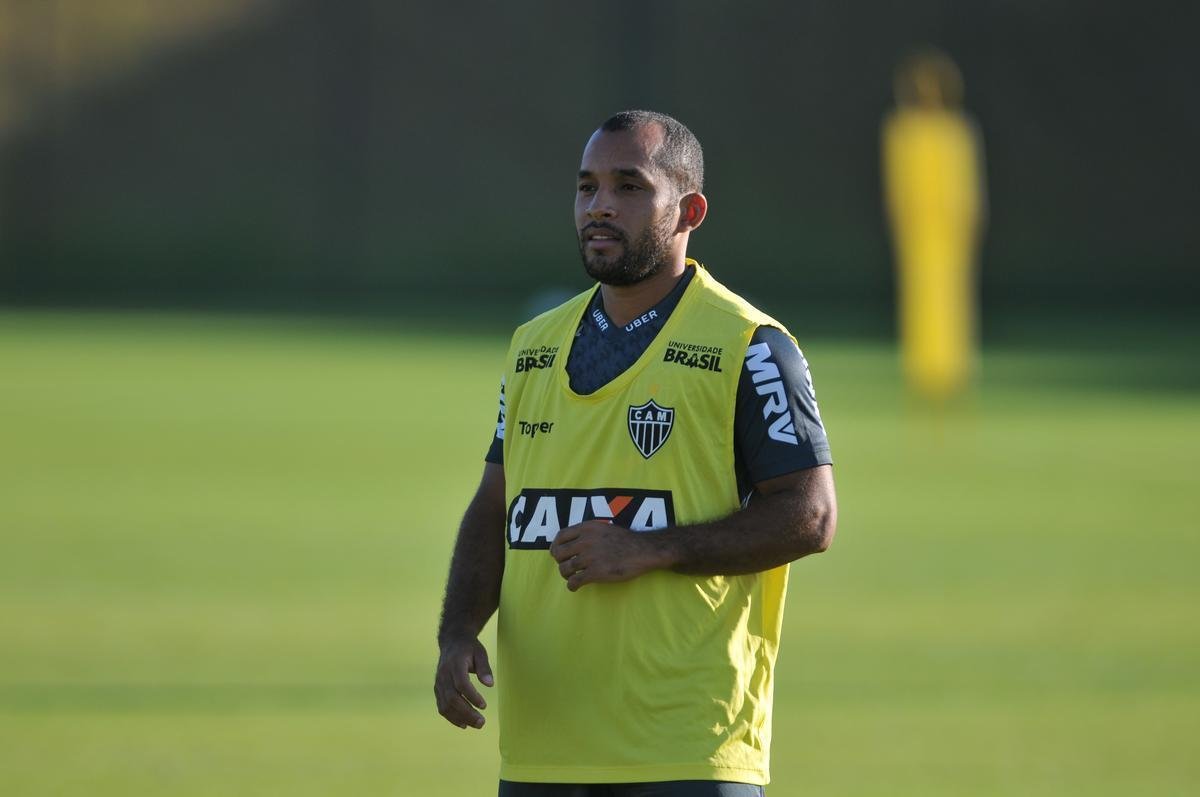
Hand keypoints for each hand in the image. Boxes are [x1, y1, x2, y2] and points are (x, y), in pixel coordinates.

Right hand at [434, 636, 493, 728]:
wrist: (452, 642)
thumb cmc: (469, 648)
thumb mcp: (480, 653)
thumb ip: (485, 668)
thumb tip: (490, 685)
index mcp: (455, 664)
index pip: (461, 683)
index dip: (472, 696)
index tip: (484, 705)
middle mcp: (444, 674)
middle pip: (453, 698)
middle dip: (467, 713)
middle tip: (482, 722)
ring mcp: (438, 683)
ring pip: (445, 705)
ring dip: (460, 718)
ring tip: (476, 725)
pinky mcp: (437, 689)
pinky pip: (442, 707)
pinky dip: (451, 717)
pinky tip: (464, 724)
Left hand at [548, 519, 666, 590]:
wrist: (643, 550)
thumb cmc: (625, 540)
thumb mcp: (603, 528)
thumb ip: (587, 533)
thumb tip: (571, 543)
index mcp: (586, 528)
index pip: (560, 536)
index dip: (555, 546)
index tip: (557, 554)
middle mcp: (585, 541)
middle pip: (559, 554)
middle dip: (560, 562)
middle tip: (566, 567)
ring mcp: (590, 557)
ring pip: (565, 569)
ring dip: (566, 575)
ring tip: (572, 577)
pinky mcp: (595, 572)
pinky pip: (574, 581)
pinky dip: (572, 586)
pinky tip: (575, 587)